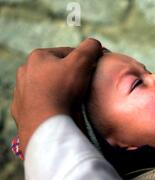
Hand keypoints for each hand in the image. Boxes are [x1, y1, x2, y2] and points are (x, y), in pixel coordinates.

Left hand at [10, 38, 102, 154]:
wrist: (45, 124)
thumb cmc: (63, 90)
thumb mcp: (82, 62)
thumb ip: (90, 48)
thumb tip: (96, 44)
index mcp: (38, 56)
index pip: (68, 53)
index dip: (85, 61)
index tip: (94, 71)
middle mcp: (25, 72)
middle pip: (56, 70)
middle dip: (70, 77)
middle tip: (85, 87)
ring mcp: (21, 92)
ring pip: (46, 88)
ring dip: (59, 92)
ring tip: (74, 102)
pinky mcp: (22, 111)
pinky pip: (40, 105)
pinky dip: (51, 106)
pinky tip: (61, 112)